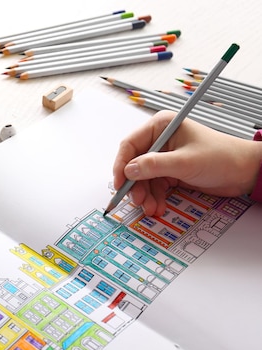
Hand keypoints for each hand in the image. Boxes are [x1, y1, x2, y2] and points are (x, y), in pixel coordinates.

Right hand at [113, 110, 261, 215]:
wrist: (245, 172)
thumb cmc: (221, 157)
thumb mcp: (185, 162)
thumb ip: (154, 165)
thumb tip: (129, 170)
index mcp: (161, 127)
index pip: (130, 145)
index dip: (121, 165)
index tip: (119, 183)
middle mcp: (160, 140)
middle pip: (134, 164)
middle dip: (135, 185)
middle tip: (137, 200)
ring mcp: (164, 157)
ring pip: (142, 178)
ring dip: (144, 195)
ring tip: (150, 207)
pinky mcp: (170, 171)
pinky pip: (153, 186)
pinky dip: (154, 197)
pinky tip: (157, 206)